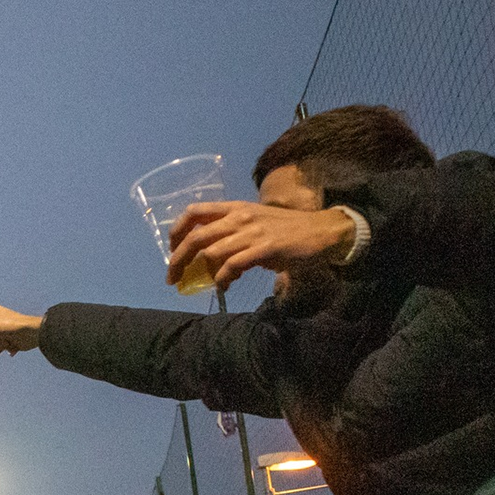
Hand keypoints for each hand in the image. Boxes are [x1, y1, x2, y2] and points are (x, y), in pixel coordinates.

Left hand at [166, 201, 354, 290]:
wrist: (322, 230)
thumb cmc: (286, 229)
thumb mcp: (254, 222)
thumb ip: (230, 234)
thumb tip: (207, 259)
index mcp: (234, 208)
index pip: (194, 211)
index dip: (176, 231)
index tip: (171, 249)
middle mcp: (239, 217)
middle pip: (195, 237)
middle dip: (177, 260)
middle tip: (172, 278)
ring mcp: (252, 232)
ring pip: (210, 253)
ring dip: (201, 273)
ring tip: (204, 283)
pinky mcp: (264, 248)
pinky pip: (232, 266)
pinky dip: (222, 280)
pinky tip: (223, 287)